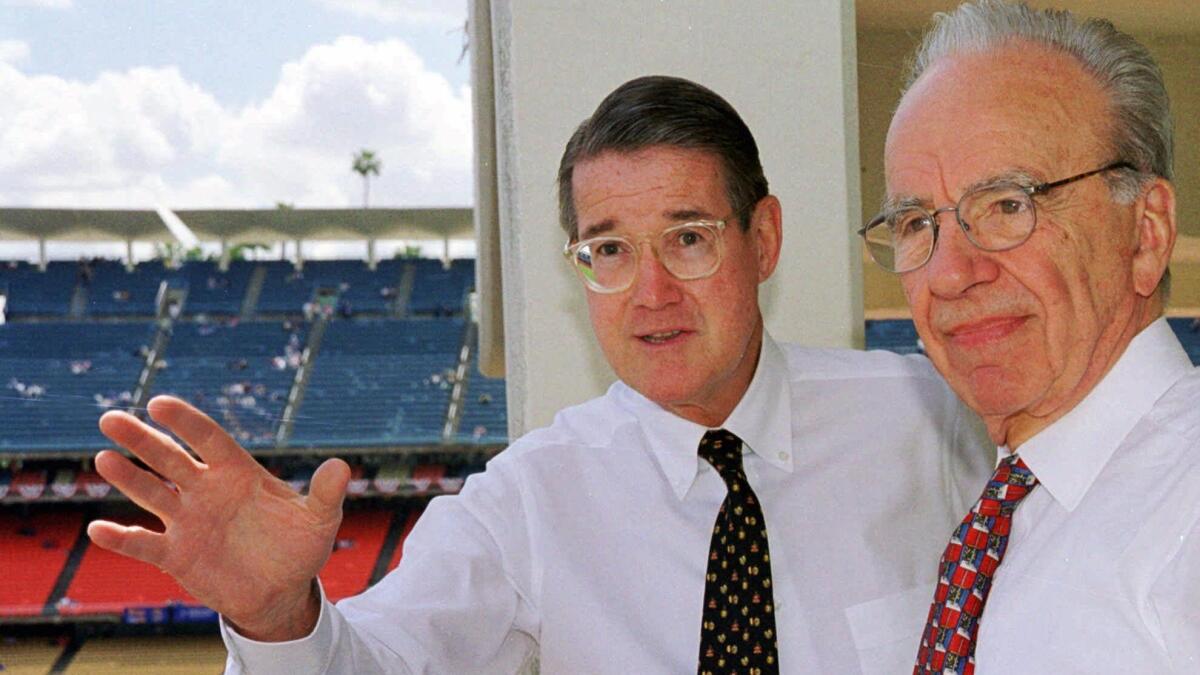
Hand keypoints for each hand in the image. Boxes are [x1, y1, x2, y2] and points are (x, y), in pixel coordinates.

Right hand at [87, 395, 350, 640]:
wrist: (281, 590)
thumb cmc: (299, 546)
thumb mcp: (320, 520)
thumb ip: (326, 493)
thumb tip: (342, 466)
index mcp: (237, 472)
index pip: (208, 438)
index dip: (186, 421)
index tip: (160, 402)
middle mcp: (205, 490)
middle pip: (169, 458)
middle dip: (142, 438)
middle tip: (111, 418)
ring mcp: (187, 520)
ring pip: (151, 493)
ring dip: (128, 478)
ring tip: (104, 458)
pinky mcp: (175, 554)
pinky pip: (143, 544)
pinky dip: (121, 538)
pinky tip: (98, 529)